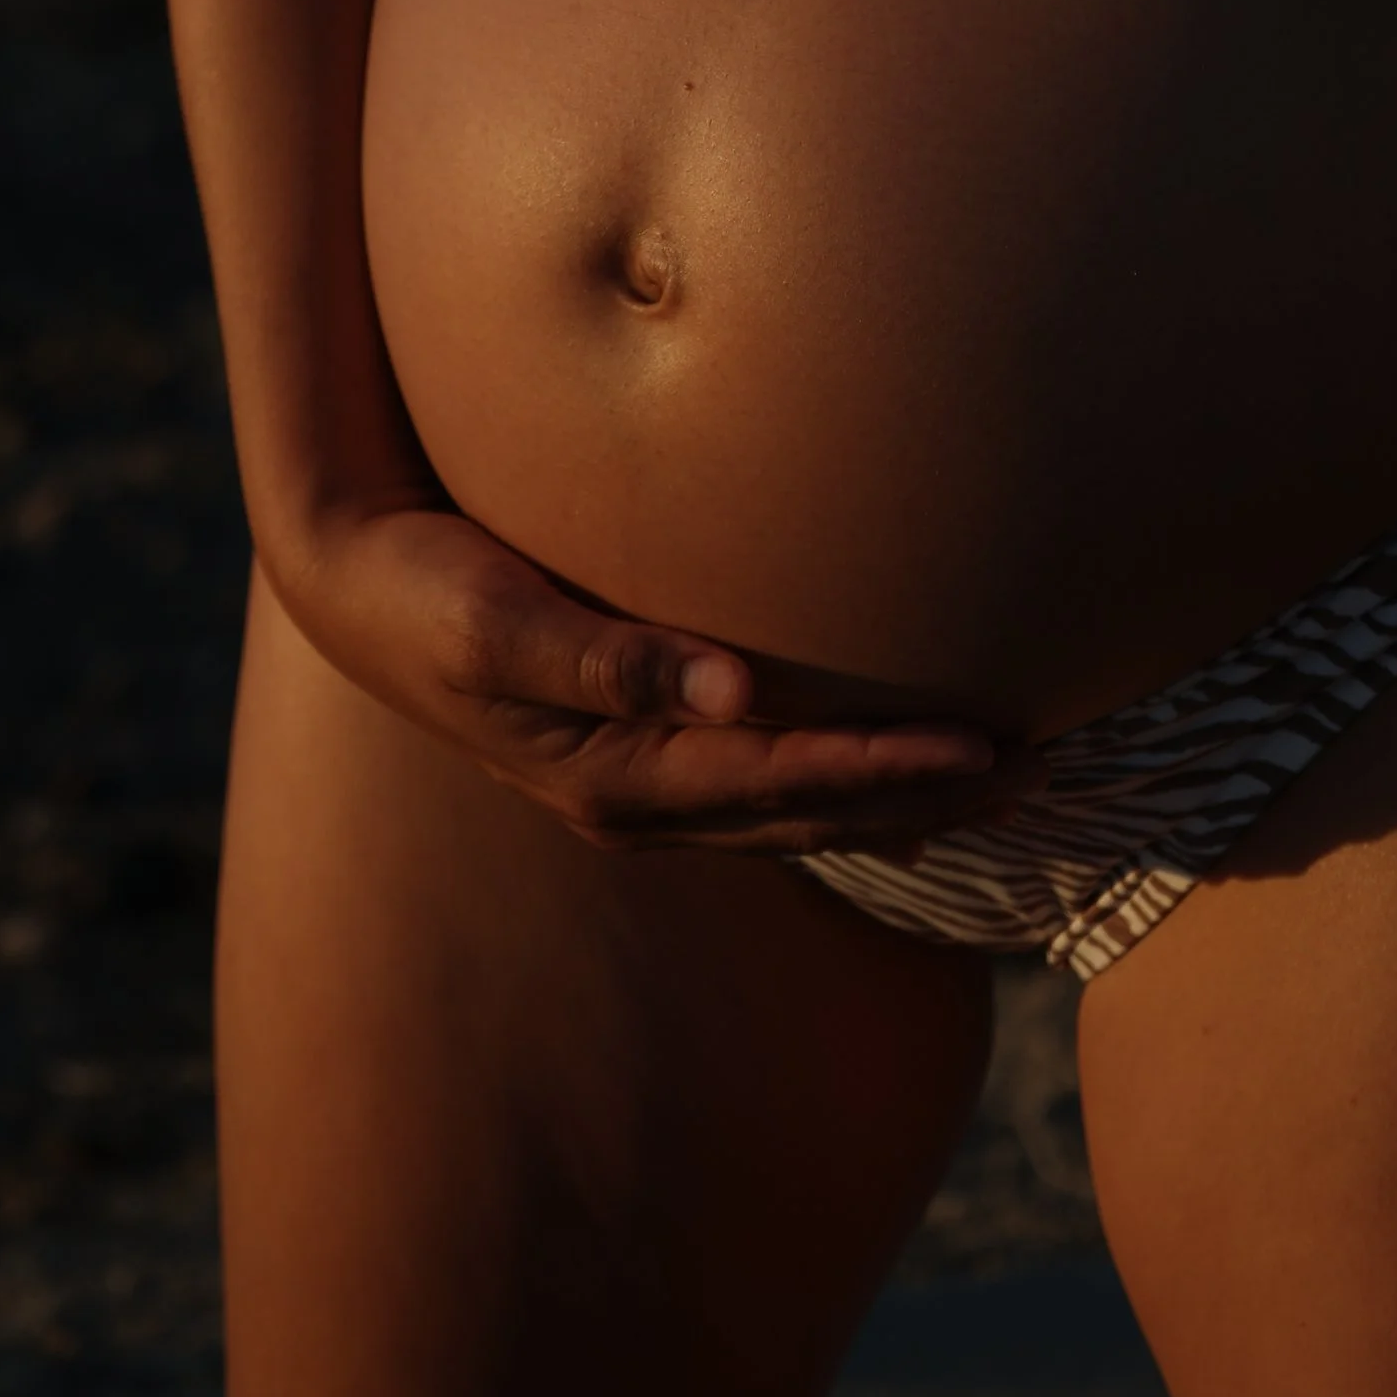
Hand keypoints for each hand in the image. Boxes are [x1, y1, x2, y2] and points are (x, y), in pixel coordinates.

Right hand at [273, 500, 1033, 856]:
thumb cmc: (426, 586)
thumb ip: (611, 655)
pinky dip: (837, 775)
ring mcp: (634, 785)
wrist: (356, 583)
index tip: (988, 750)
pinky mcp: (633, 747)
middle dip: (923, 796)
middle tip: (1041, 768)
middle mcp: (635, 799)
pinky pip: (759, 780)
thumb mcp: (500, 619)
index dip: (890, 771)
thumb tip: (732, 690)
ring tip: (998, 775)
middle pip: (808, 813)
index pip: (785, 785)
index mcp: (614, 779)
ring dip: (895, 795)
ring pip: (792, 807)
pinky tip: (890, 764)